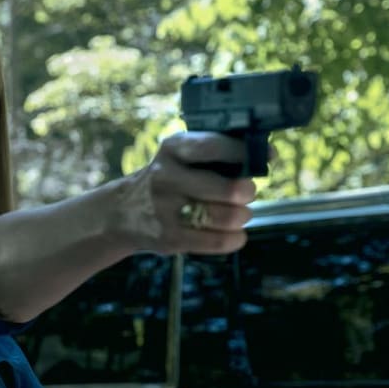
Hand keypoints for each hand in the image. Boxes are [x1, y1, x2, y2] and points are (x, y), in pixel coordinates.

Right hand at [113, 131, 256, 254]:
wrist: (121, 213)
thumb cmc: (166, 181)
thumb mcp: (177, 158)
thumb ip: (211, 155)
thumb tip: (262, 156)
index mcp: (172, 150)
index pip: (213, 147)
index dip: (244, 152)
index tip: (267, 156)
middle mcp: (166, 177)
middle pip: (227, 188)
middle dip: (247, 191)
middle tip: (247, 193)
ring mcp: (166, 210)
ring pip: (226, 217)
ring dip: (243, 216)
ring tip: (240, 214)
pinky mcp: (169, 238)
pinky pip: (217, 240)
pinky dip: (235, 239)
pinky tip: (235, 234)